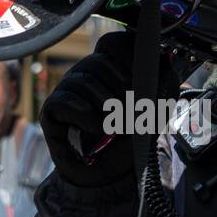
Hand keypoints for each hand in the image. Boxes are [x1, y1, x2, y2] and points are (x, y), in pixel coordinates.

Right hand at [39, 32, 174, 186]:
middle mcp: (86, 74)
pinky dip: (86, 115)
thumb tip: (163, 57)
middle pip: (98, 62)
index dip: (127, 58)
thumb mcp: (156, 108)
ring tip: (116, 125)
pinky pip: (65, 100)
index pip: (113, 44)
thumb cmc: (132, 138)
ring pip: (83, 80)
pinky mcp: (52, 111)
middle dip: (120, 87)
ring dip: (106, 105)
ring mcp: (67, 91)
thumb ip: (163, 81)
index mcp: (110, 68)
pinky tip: (98, 128)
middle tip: (131, 111)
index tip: (140, 81)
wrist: (112, 172)